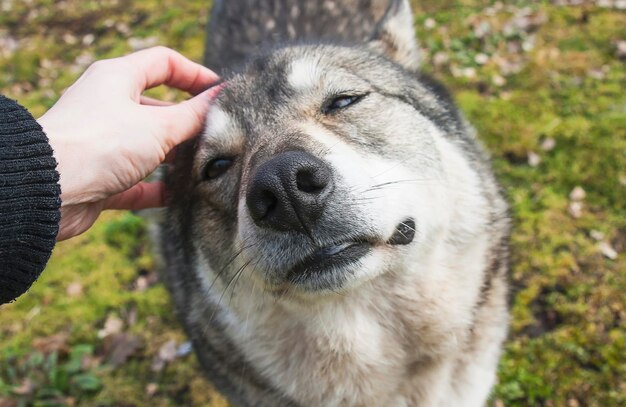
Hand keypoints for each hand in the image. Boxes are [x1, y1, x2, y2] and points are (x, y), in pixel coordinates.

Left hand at [38, 46, 219, 240]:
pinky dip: (158, 187)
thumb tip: (221, 102)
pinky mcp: (101, 176)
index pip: (163, 62)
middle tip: (218, 136)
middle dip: (189, 122)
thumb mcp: (158, 126)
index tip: (220, 93)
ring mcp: (103, 142)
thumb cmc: (100, 144)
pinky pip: (136, 180)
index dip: (195, 74)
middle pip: (158, 107)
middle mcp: (108, 106)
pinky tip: (179, 195)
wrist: (47, 190)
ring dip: (176, 157)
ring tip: (204, 167)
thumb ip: (194, 116)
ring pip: (149, 145)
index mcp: (118, 79)